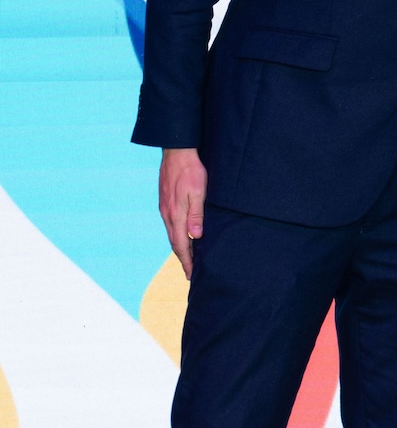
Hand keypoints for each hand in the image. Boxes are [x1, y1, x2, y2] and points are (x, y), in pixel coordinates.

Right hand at [159, 147, 207, 278]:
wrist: (177, 153)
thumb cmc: (191, 172)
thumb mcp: (199, 192)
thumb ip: (196, 215)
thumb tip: (196, 236)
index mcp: (176, 215)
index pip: (181, 244)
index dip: (186, 260)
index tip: (191, 274)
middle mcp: (168, 214)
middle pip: (175, 242)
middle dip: (183, 258)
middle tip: (190, 272)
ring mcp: (165, 209)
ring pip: (172, 234)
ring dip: (180, 248)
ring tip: (188, 259)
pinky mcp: (166, 202)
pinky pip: (171, 224)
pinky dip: (177, 235)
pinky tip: (184, 236)